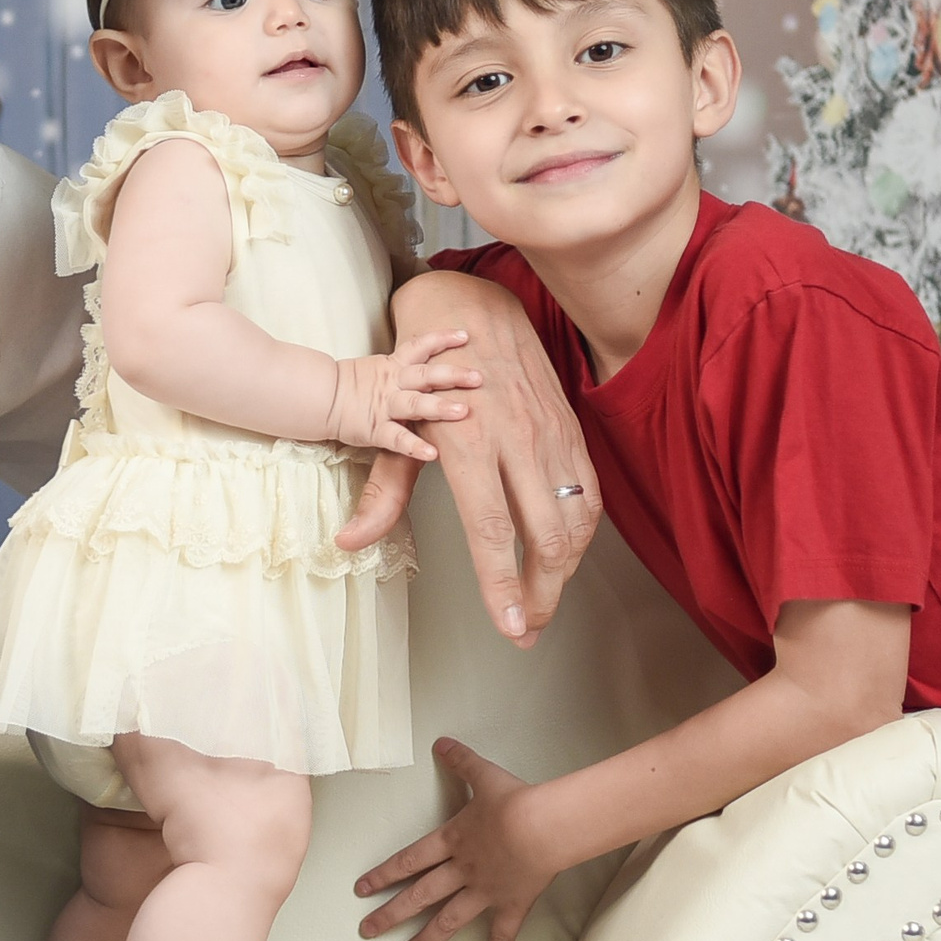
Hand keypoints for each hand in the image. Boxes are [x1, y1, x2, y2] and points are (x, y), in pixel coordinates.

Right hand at [324, 330, 478, 460]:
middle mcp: (393, 384)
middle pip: (426, 375)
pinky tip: (433, 454)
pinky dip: (414, 446)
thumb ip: (409, 366)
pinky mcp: (375, 430)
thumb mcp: (382, 368)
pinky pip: (397, 438)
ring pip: (415, 404)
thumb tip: (444, 363)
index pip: (420, 346)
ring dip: (439, 407)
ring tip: (463, 412)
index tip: (466, 335)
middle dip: (453, 375)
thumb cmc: (354, 386)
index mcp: (394, 367)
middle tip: (478, 377)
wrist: (322, 401)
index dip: (442, 339)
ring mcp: (384, 407)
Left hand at [337, 273, 597, 645]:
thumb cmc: (426, 375)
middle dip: (541, 594)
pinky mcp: (570, 431)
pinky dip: (582, 535)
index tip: (511, 626)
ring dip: (563, 572)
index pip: (492, 528)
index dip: (503, 582)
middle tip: (526, 629)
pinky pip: (589, 494)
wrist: (474, 311)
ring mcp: (550, 436)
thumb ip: (382, 493)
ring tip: (541, 604)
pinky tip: (565, 558)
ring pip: (574, 521)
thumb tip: (350, 543)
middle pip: (544, 535)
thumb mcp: (395, 431)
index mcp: (470, 445)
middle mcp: (517, 442)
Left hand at [355, 737, 563, 940]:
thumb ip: (461, 761)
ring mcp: (484, 891)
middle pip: (419, 896)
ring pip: (448, 921)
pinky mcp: (511, 905)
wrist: (543, 826)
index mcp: (451, 841)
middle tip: (366, 931)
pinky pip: (503, 934)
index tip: (361, 890)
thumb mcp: (483, 775)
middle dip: (390, 915)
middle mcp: (461, 871)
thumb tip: (441, 741)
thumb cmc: (513, 801)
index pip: (408, 861)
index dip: (382, 875)